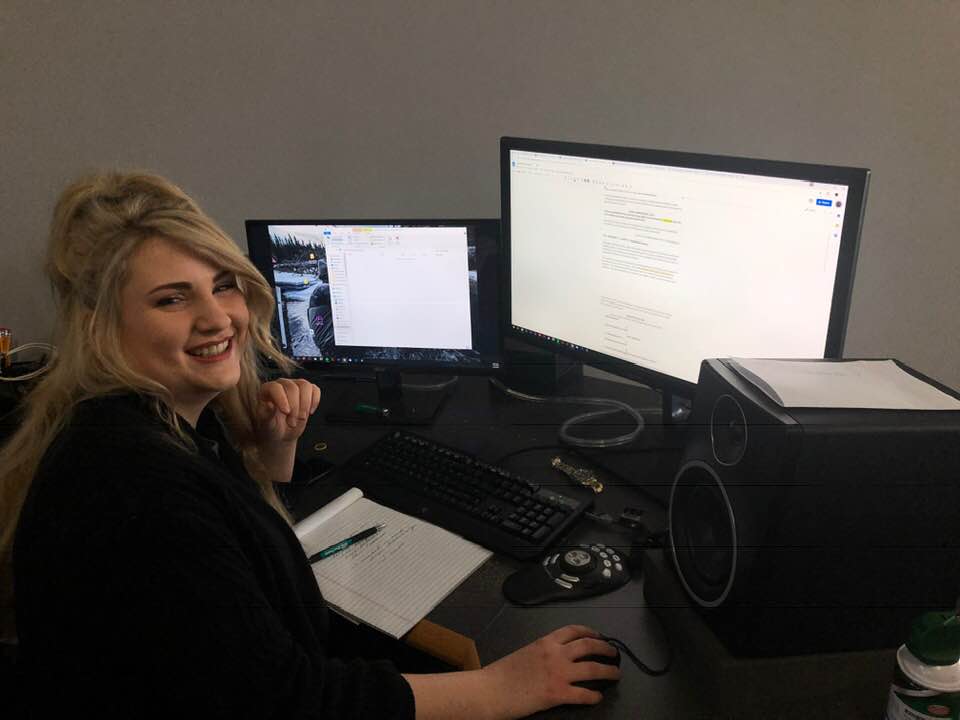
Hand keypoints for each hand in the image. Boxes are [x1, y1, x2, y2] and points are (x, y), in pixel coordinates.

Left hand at [255, 378, 320, 443]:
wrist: (282, 433)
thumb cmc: (272, 427)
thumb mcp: (267, 424)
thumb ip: (266, 415)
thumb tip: (269, 405)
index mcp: (267, 390)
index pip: (276, 388)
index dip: (282, 399)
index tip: (286, 412)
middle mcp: (281, 384)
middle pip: (292, 388)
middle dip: (295, 407)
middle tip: (291, 423)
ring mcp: (295, 385)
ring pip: (305, 386)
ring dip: (305, 404)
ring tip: (301, 418)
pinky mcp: (307, 391)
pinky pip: (315, 390)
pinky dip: (314, 401)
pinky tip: (310, 412)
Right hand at [480, 625, 619, 717]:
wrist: (491, 690)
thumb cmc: (503, 673)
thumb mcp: (526, 653)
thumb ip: (544, 651)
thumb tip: (558, 656)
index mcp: (546, 642)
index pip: (574, 630)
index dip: (591, 632)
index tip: (599, 636)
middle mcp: (555, 654)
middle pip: (589, 646)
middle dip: (606, 649)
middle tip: (614, 653)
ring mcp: (558, 674)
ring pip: (593, 669)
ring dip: (608, 671)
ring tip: (615, 674)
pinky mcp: (557, 694)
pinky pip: (584, 694)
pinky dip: (594, 696)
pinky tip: (598, 698)